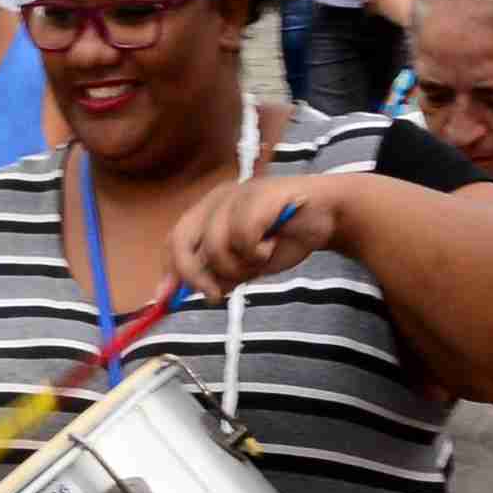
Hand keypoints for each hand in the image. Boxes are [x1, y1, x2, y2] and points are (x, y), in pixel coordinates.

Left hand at [171, 173, 339, 299]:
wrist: (326, 217)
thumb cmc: (282, 239)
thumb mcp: (242, 265)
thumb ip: (213, 274)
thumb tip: (174, 295)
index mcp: (207, 212)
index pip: (174, 241)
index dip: (169, 271)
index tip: (166, 298)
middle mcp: (216, 199)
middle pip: (182, 241)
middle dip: (194, 275)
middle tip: (215, 295)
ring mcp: (236, 194)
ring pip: (215, 246)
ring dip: (240, 265)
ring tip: (261, 257)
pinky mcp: (257, 195)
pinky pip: (242, 238)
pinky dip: (258, 252)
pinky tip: (274, 244)